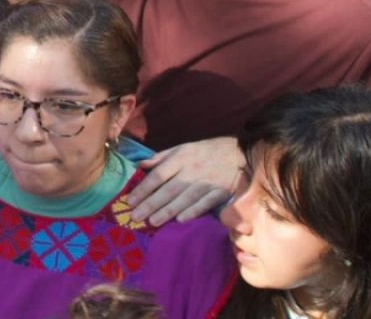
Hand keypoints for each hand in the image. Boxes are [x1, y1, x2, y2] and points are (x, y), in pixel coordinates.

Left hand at [126, 136, 243, 225]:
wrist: (240, 154)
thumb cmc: (207, 151)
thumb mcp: (183, 148)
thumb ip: (161, 158)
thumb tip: (140, 165)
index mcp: (181, 158)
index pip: (158, 175)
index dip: (143, 189)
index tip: (130, 201)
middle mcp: (192, 170)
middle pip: (168, 190)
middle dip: (151, 204)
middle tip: (135, 216)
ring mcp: (207, 182)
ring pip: (184, 199)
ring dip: (167, 211)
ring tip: (152, 222)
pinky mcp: (220, 192)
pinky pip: (204, 204)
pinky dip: (192, 212)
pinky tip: (180, 220)